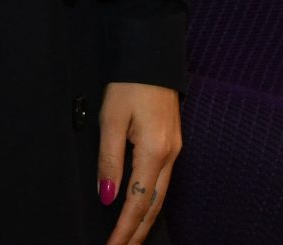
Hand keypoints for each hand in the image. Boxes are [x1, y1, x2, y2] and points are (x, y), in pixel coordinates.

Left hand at [97, 80, 180, 244]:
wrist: (152, 57)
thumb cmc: (129, 84)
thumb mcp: (111, 120)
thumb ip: (109, 160)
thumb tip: (107, 196)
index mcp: (154, 152)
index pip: (137, 202)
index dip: (124, 229)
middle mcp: (169, 156)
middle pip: (153, 206)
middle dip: (137, 233)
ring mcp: (174, 150)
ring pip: (159, 196)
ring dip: (144, 221)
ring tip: (130, 239)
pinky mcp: (172, 144)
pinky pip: (162, 182)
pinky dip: (150, 202)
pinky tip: (141, 210)